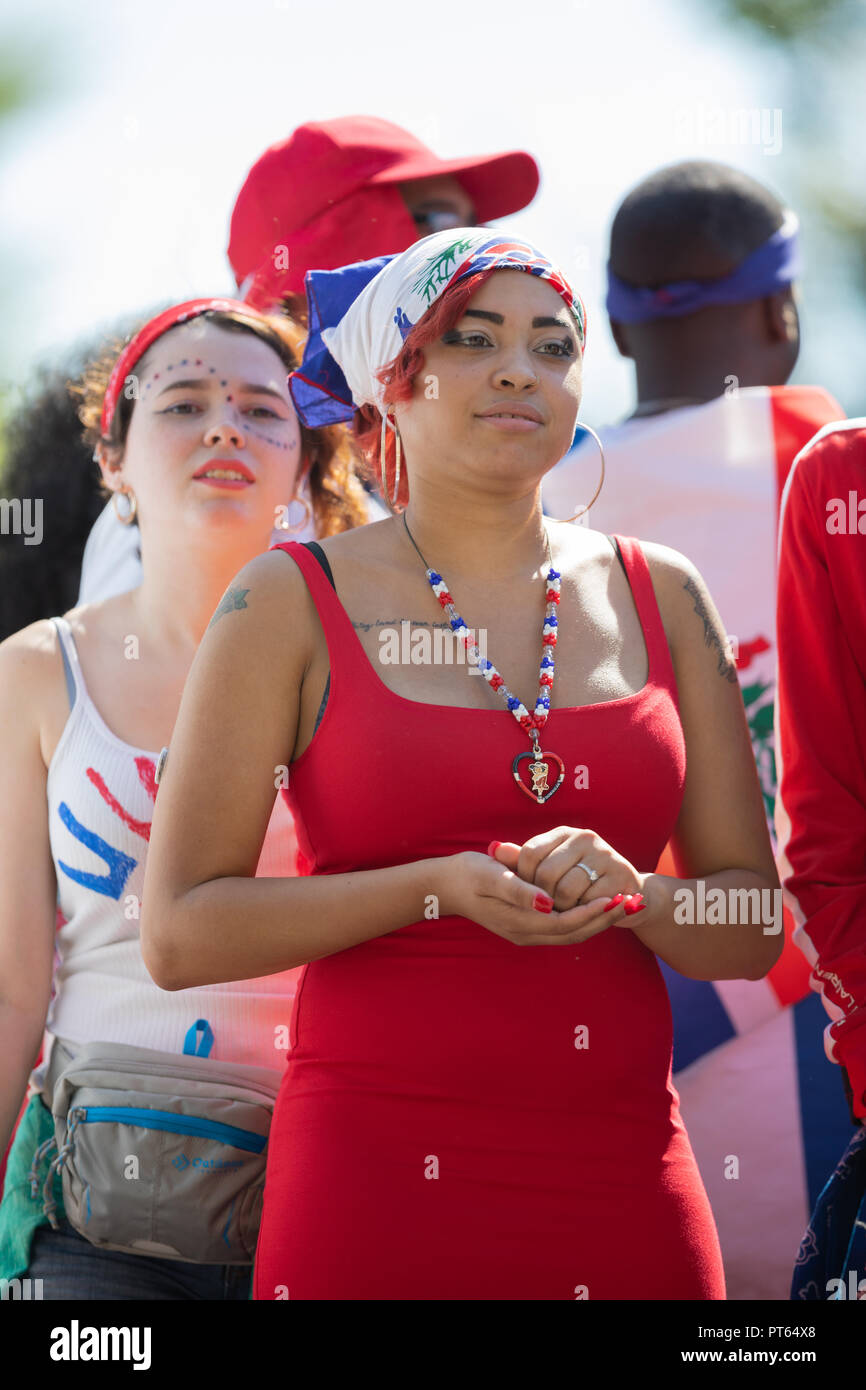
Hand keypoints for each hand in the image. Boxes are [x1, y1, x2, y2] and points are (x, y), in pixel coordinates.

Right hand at [434, 850, 618, 947]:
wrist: (445, 885)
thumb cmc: (468, 874)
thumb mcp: (491, 876)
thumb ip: (520, 891)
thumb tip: (548, 903)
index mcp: (518, 922)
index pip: (565, 923)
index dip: (592, 912)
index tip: (615, 899)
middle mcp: (525, 933)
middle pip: (574, 933)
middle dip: (604, 919)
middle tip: (632, 903)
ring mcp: (526, 932)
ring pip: (571, 933)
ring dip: (598, 920)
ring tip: (624, 904)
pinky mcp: (527, 926)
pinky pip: (563, 928)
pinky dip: (584, 918)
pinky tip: (598, 906)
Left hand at [489, 827, 647, 927]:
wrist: (628, 892)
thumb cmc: (581, 881)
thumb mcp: (550, 866)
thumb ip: (522, 860)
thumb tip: (493, 849)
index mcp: (564, 833)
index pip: (530, 852)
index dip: (523, 878)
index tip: (528, 893)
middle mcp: (585, 837)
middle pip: (546, 873)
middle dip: (543, 897)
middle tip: (547, 908)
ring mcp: (605, 854)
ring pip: (566, 890)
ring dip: (562, 908)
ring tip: (566, 910)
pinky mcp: (621, 875)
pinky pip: (589, 902)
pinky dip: (583, 912)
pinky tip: (585, 910)